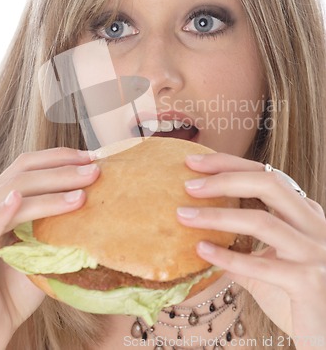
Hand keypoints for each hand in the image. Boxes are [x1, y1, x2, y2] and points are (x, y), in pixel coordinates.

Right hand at [0, 148, 99, 347]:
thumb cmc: (19, 288)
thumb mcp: (43, 249)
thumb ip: (58, 225)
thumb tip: (96, 201)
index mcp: (6, 201)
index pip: (27, 165)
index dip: (58, 157)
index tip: (91, 157)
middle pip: (23, 174)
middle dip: (62, 170)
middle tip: (95, 171)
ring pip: (11, 193)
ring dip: (48, 191)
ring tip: (81, 195)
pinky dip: (2, 212)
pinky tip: (17, 200)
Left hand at [177, 153, 325, 348]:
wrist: (325, 334)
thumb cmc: (295, 296)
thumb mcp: (268, 263)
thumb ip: (242, 247)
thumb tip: (199, 231)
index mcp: (304, 213)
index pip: (266, 173)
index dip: (228, 164)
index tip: (193, 163)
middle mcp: (314, 225)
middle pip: (269, 184)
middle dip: (224, 179)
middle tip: (188, 185)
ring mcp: (314, 251)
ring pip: (262, 221)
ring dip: (217, 216)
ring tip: (184, 216)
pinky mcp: (309, 282)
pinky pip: (261, 265)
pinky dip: (227, 256)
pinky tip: (202, 251)